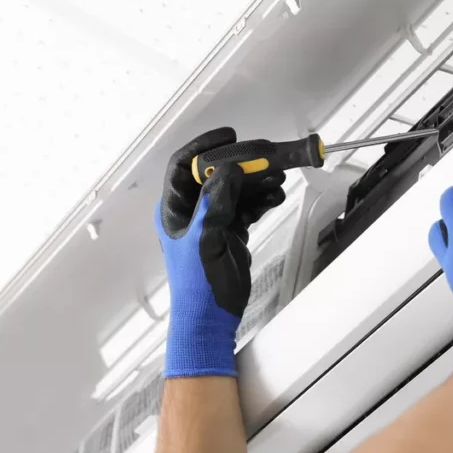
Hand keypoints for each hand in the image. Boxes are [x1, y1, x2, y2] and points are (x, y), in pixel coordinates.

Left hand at [155, 127, 285, 377]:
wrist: (210, 317)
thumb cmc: (199, 281)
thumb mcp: (206, 238)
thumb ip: (216, 201)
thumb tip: (230, 167)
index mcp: (174, 208)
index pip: (184, 166)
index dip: (205, 146)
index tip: (231, 135)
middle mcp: (191, 210)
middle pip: (217, 174)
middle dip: (243, 165)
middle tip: (268, 159)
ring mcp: (212, 221)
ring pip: (236, 190)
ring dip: (257, 183)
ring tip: (278, 180)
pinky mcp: (230, 232)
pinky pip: (247, 207)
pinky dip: (262, 201)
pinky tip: (277, 199)